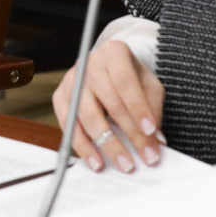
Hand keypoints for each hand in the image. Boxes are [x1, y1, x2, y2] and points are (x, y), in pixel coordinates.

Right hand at [51, 40, 164, 173]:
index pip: (125, 81)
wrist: (107, 68)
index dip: (138, 107)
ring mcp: (72, 80)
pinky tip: (97, 161)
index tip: (151, 131)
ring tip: (125, 164)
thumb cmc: (130, 77)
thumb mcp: (148, 84)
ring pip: (87, 115)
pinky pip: (69, 125)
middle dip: (130, 133)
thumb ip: (153, 107)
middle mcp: (89, 63)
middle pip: (108, 101)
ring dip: (107, 144)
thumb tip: (155, 138)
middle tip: (146, 156)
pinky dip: (83, 147)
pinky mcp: (60, 97)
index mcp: (113, 53)